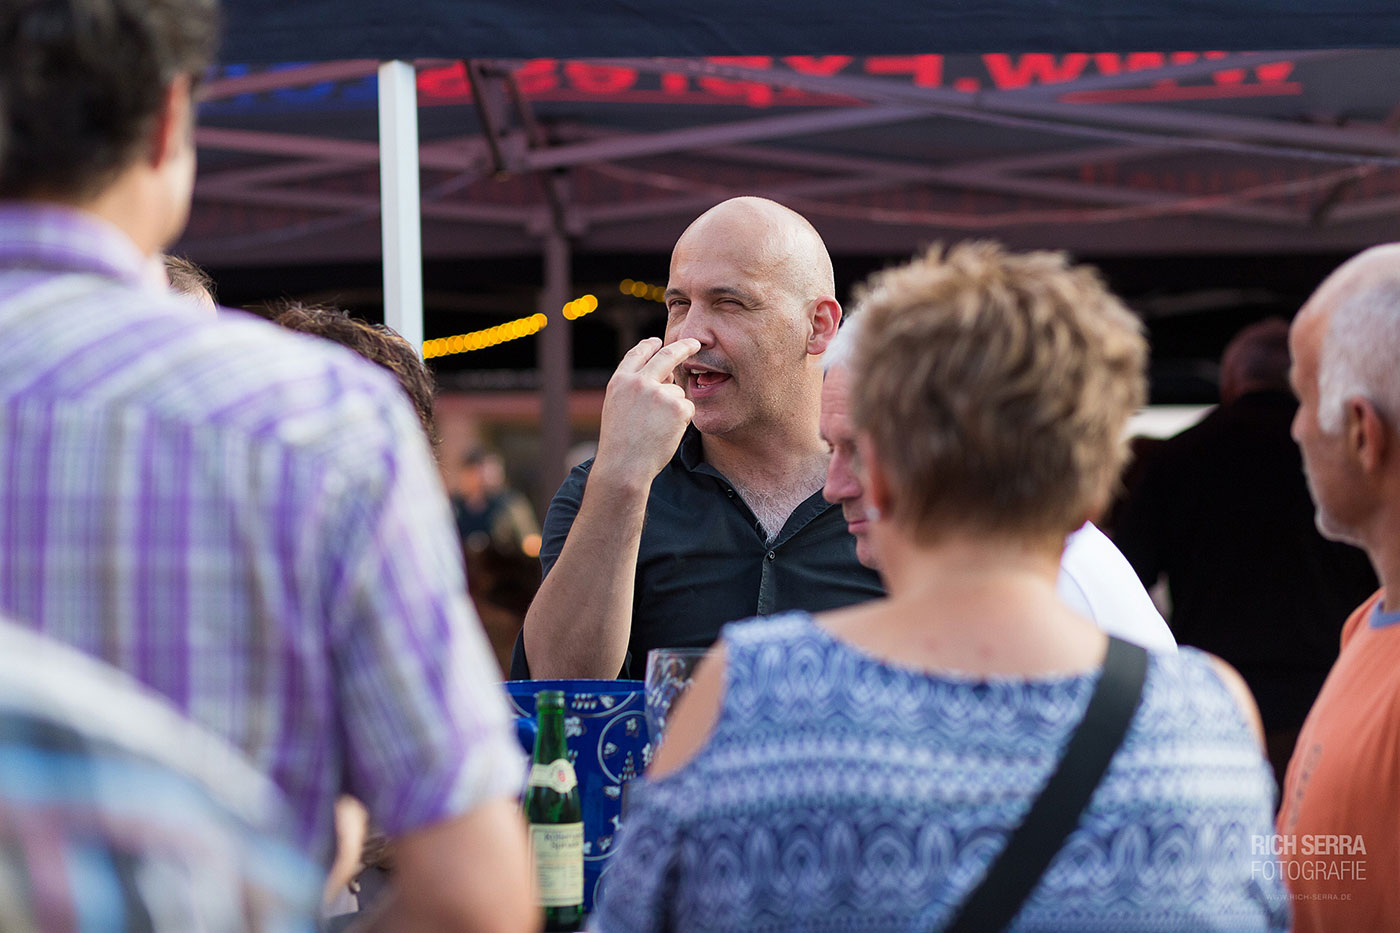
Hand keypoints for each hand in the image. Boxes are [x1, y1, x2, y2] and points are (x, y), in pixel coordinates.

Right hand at [593, 338, 700, 489]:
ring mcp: (659, 393)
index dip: (649, 346)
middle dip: (684, 346)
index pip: (637, 355)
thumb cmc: (620, 443)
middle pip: (666, 356)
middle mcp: (639, 382)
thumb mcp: (617, 407)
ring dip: (674, 409)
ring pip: (678, 392)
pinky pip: (687, 408)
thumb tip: (666, 376)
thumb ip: (636, 389)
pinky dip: (682, 421)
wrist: (624, 466)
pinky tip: (666, 433)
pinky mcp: (677, 406)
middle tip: (695, 343)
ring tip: (656, 429)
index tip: (658, 341)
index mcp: (620, 381)